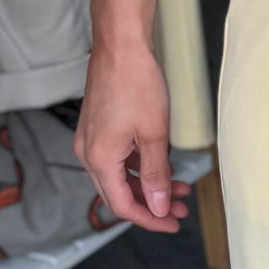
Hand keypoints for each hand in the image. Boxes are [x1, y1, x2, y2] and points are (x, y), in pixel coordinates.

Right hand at [73, 35, 192, 231]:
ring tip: (178, 188)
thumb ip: (156, 175)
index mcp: (99, 159)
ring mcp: (90, 140)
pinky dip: (138, 167)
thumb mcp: (154, 135)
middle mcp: (88, 153)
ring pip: (119, 176)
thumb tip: (159, 207)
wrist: (120, 46)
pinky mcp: (97, 128)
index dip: (150, 219)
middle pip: (119, 194)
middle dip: (151, 205)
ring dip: (147, 185)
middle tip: (179, 209)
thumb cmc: (135, 83)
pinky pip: (116, 159)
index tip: (172, 222)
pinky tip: (162, 166)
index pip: (123, 205)